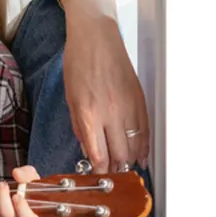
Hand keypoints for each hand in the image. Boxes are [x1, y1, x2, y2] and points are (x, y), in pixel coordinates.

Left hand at [60, 0, 150, 172]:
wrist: (96, 37)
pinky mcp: (140, 100)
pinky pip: (145, 130)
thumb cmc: (78, 62)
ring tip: (124, 169)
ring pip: (135, 146)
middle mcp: (111, 113)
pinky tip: (141, 155)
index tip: (99, 179)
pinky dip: (144, 146)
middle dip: (116, 171)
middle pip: (120, 156)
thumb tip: (88, 148)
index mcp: (89, 113)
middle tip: (112, 178)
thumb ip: (79, 125)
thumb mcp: (70, 96)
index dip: (100, 171)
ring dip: (130, 161)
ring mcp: (128, 107)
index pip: (98, 154)